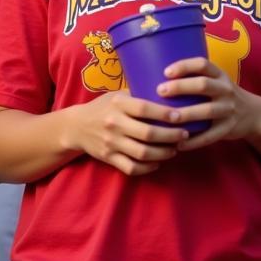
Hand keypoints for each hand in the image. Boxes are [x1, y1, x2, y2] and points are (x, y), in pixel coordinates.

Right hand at [63, 91, 187, 175]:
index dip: (164, 113)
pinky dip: (148, 167)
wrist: (76, 126)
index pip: (144, 108)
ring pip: (144, 153)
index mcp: (117, 104)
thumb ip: (136, 96)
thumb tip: (166, 93)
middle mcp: (114, 123)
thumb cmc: (102, 108)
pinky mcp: (109, 158)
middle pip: (148, 134)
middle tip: (184, 135)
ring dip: (164, 153)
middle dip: (171, 136)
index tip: (180, 116)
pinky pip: (133, 167)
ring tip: (174, 149)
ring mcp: (111, 142)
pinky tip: (157, 162)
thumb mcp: (115, 96)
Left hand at [156, 56, 260, 150]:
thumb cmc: (219, 93)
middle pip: (203, 85)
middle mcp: (225, 89)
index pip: (202, 64)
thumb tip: (150, 75)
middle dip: (180, 87)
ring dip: (186, 114)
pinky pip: (211, 135)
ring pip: (207, 111)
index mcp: (218, 74)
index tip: (165, 71)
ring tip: (167, 118)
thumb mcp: (213, 79)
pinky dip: (194, 140)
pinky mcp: (229, 129)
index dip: (184, 66)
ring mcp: (228, 109)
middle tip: (160, 91)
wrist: (253, 114)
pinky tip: (178, 143)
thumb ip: (192, 76)